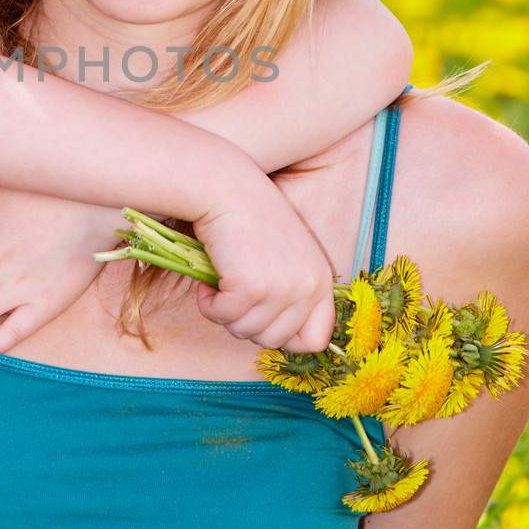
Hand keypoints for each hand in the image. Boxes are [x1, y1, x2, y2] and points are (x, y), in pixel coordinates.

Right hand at [190, 179, 337, 353]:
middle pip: (272, 341)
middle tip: (232, 294)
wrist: (226, 188)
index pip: (316, 339)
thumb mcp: (287, 256)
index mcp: (320, 280)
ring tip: (220, 282)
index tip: (262, 320)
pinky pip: (221, 317)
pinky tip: (208, 280)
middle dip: (245, 323)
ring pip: (244, 332)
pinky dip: (208, 304)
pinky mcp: (251, 287)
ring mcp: (281, 289)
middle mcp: (307, 288)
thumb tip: (274, 335)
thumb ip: (290, 291)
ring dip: (224, 312)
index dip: (285, 337)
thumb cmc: (249, 218)